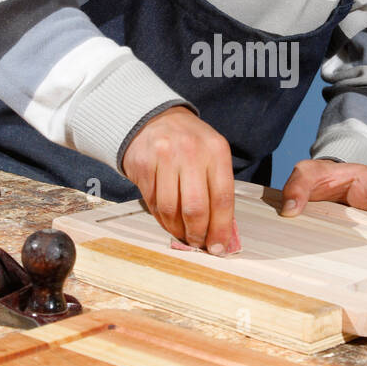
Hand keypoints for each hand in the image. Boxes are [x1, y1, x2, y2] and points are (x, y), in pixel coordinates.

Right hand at [121, 106, 238, 251]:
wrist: (153, 119)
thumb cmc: (189, 142)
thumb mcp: (211, 154)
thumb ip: (218, 187)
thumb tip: (222, 230)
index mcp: (216, 150)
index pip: (223, 197)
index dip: (221, 227)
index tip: (219, 246)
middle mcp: (191, 152)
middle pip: (196, 207)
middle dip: (198, 233)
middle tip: (199, 244)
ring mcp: (164, 157)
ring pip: (172, 209)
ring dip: (178, 230)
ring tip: (183, 234)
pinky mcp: (143, 165)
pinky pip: (154, 204)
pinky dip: (163, 220)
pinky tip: (169, 222)